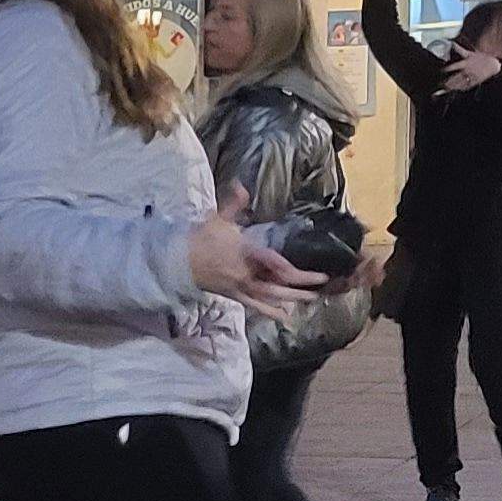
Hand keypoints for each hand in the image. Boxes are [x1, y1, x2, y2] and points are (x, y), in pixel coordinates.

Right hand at [187, 190, 324, 320]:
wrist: (179, 262)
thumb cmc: (200, 240)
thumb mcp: (217, 219)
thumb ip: (234, 204)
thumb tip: (241, 185)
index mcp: (244, 252)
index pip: (272, 262)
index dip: (289, 268)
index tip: (308, 269)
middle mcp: (246, 272)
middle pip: (278, 281)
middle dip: (302, 282)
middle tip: (322, 281)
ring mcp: (241, 286)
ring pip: (271, 295)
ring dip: (292, 297)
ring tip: (311, 298)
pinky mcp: (235, 295)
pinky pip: (256, 306)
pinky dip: (271, 311)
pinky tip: (285, 315)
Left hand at [441, 49, 501, 90]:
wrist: (493, 65)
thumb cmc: (481, 58)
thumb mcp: (470, 53)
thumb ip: (460, 49)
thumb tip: (452, 43)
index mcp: (466, 63)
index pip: (454, 66)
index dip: (447, 69)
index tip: (441, 71)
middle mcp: (468, 71)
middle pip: (456, 78)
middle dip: (447, 82)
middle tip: (439, 84)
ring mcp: (471, 78)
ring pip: (459, 84)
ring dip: (451, 87)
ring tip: (443, 89)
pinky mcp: (474, 83)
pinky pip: (465, 87)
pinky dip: (459, 89)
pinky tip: (453, 91)